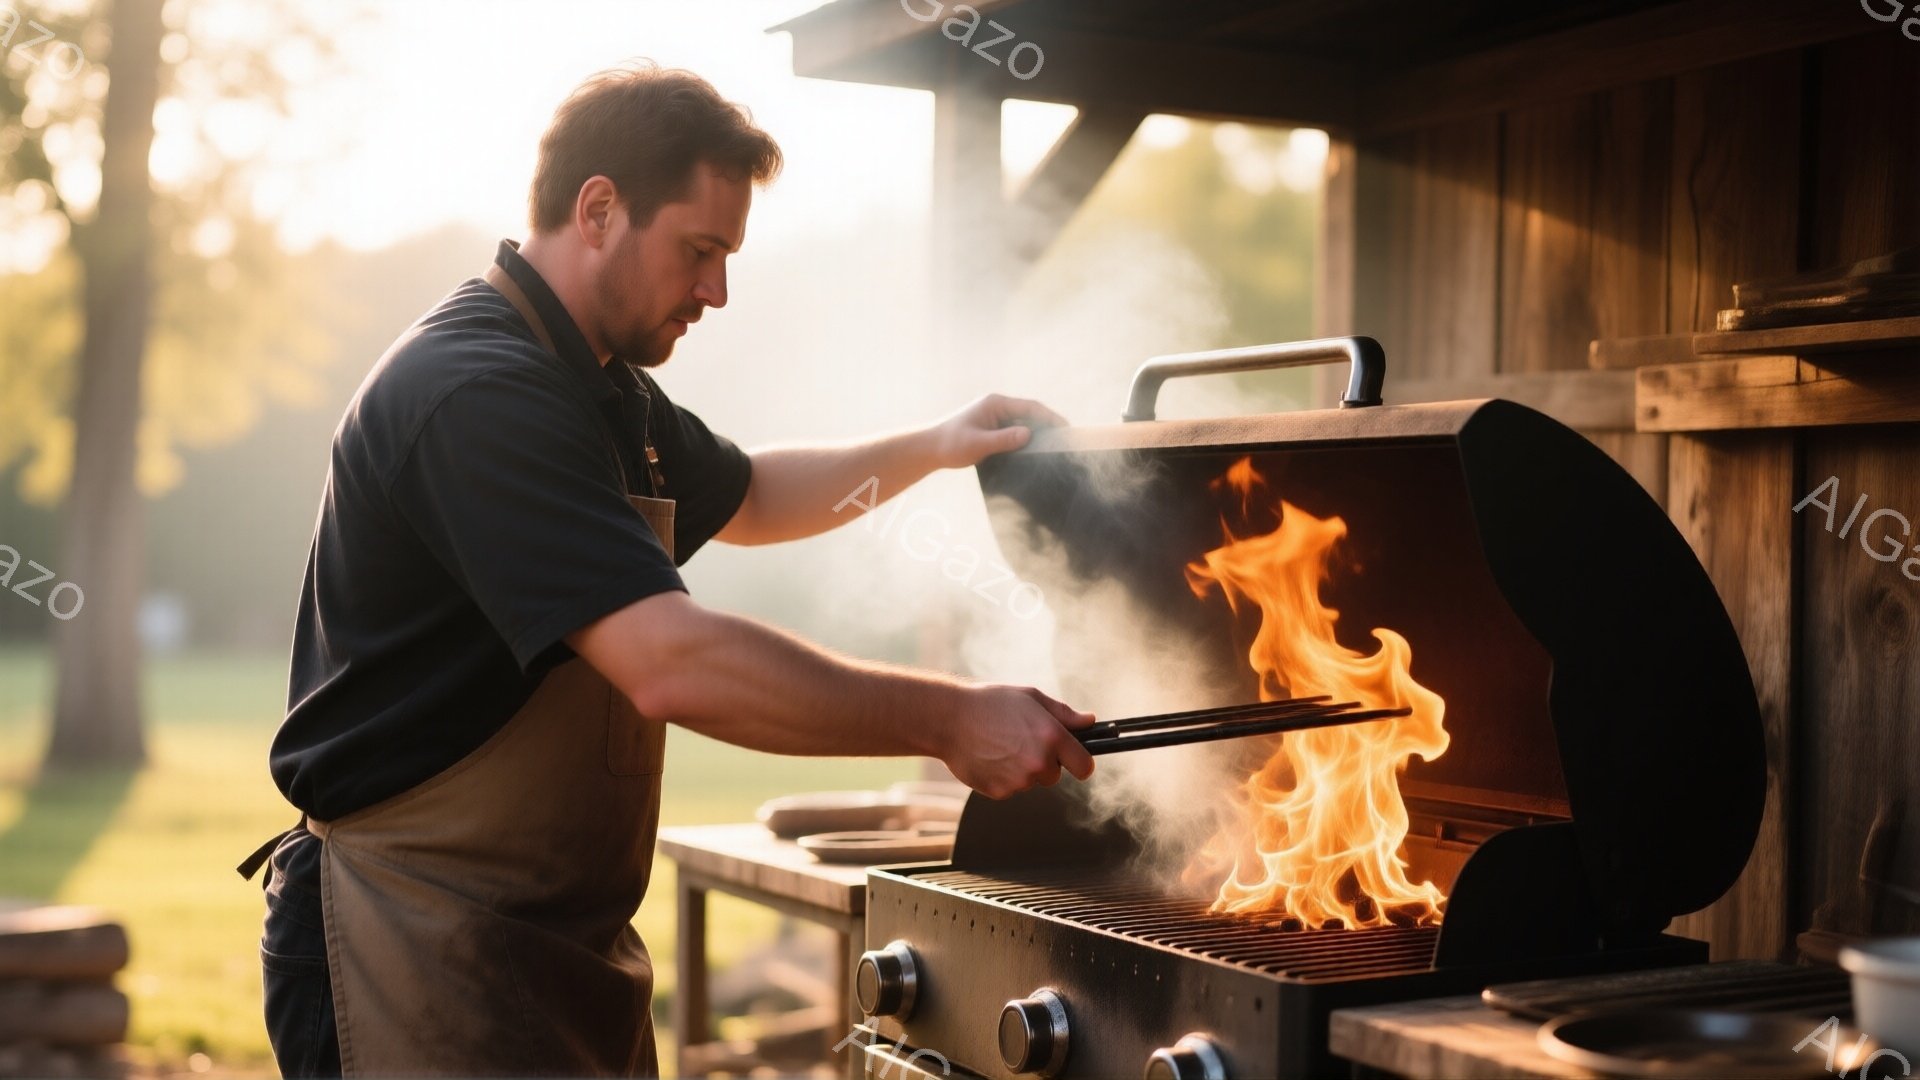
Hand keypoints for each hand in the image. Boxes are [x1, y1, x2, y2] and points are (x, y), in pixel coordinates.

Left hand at [931, 394, 1069, 468]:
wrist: (930, 449)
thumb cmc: (951, 443)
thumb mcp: (978, 443)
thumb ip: (1003, 439)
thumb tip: (1029, 435)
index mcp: (996, 404)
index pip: (1030, 407)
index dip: (1050, 417)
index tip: (1065, 428)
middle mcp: (998, 408)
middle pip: (1030, 415)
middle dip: (1048, 426)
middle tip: (1066, 440)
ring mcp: (996, 419)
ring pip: (1024, 425)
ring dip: (1037, 435)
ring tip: (1055, 448)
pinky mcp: (994, 431)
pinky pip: (1015, 434)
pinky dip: (1026, 442)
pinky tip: (1035, 454)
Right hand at [939, 684, 1095, 798]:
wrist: (948, 719)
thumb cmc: (990, 703)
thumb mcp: (1031, 698)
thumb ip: (1064, 714)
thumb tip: (1089, 721)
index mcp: (1052, 737)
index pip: (1085, 766)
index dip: (1080, 762)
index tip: (1074, 759)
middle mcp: (1039, 762)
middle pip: (1055, 775)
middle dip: (1044, 762)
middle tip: (1021, 741)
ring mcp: (1019, 780)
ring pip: (1031, 782)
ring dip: (1022, 770)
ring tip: (1000, 746)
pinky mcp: (1000, 792)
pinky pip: (1010, 788)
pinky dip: (1003, 777)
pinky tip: (989, 757)